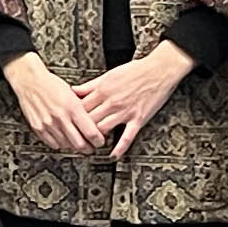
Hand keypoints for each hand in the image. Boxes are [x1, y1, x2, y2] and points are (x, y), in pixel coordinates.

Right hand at [4, 54, 106, 154]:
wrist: (29, 80)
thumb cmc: (50, 84)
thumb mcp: (73, 94)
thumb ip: (82, 110)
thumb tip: (94, 123)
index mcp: (73, 108)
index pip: (91, 133)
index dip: (99, 141)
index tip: (100, 142)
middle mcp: (61, 117)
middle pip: (80, 144)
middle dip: (88, 148)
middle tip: (91, 146)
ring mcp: (48, 124)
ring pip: (66, 146)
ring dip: (74, 146)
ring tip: (77, 142)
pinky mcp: (38, 127)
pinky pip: (52, 144)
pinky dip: (60, 144)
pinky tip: (63, 139)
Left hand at [71, 45, 196, 158]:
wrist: (159, 70)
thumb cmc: (135, 71)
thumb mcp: (108, 75)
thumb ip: (90, 86)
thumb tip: (73, 91)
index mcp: (102, 90)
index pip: (80, 107)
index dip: (72, 116)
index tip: (68, 123)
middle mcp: (111, 102)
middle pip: (88, 120)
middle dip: (80, 130)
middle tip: (74, 138)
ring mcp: (125, 112)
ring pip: (103, 129)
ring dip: (95, 138)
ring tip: (90, 145)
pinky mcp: (138, 119)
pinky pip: (127, 137)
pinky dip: (119, 148)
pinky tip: (113, 155)